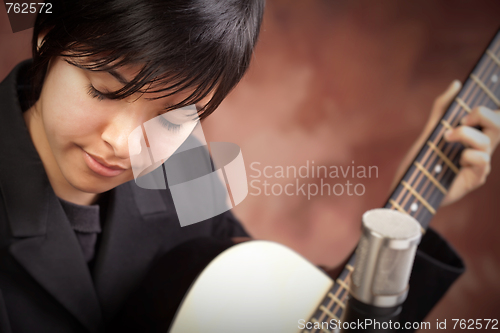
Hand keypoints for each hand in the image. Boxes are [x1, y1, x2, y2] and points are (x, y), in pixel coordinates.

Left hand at [391, 80, 499, 205]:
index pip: (493, 117)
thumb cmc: (419, 162)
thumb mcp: (429, 131)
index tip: (469, 108)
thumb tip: (457, 83)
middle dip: (484, 114)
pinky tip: (456, 161)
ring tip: (447, 139)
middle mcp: (478, 149)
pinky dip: (467, 156)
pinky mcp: (475, 179)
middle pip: (499, 125)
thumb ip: (442, 109)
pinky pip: (482, 161)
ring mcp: (478, 164)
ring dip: (466, 135)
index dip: (489, 109)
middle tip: (463, 119)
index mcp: (471, 136)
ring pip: (488, 142)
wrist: (408, 188)